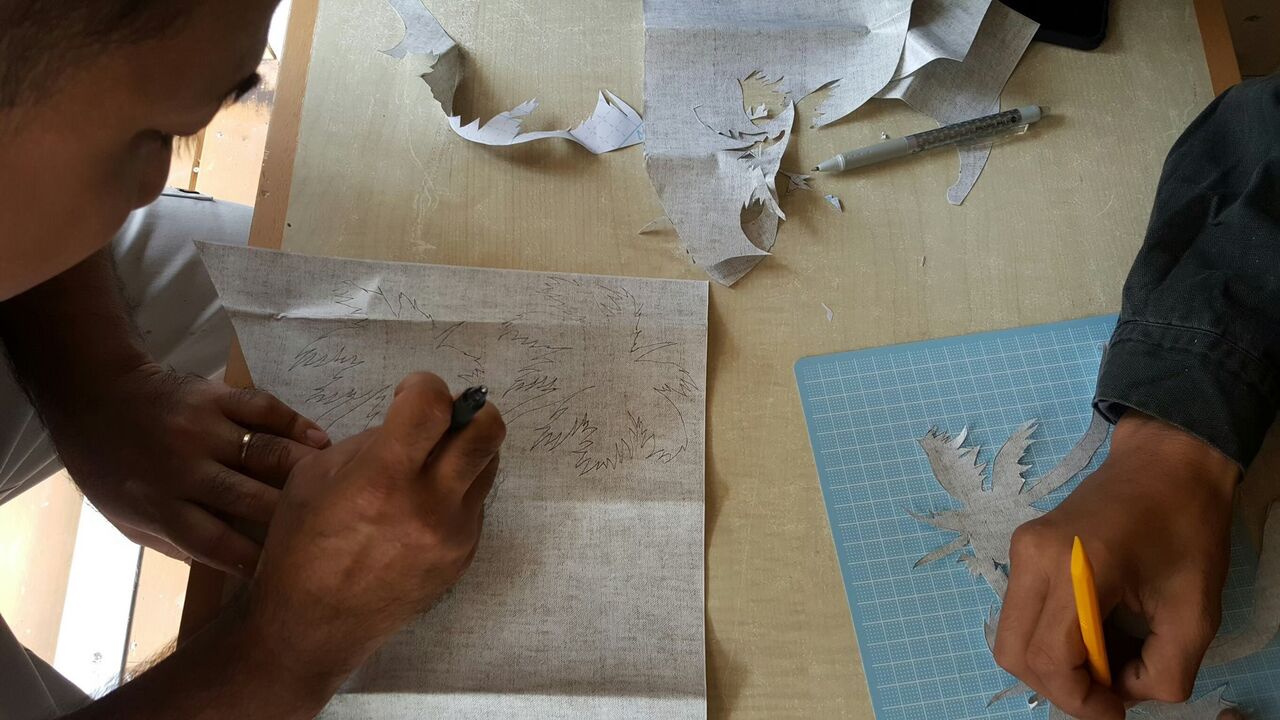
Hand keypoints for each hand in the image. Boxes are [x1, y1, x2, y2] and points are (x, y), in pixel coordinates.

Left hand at [54, 362, 330, 576]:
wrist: (92, 397)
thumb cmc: (109, 467)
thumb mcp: (125, 519)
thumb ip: (174, 542)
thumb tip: (231, 565)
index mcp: (161, 507)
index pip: (216, 542)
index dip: (255, 560)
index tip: (287, 573)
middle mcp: (185, 470)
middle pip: (252, 499)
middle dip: (293, 518)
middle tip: (328, 530)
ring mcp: (203, 430)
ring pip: (266, 454)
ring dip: (305, 470)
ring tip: (338, 483)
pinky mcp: (216, 397)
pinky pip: (264, 409)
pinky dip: (295, 424)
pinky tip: (321, 440)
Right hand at [244, 373, 504, 682]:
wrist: (311, 627)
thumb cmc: (300, 546)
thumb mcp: (315, 476)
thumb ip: (370, 442)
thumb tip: (408, 425)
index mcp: (384, 478)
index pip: (433, 405)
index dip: (425, 385)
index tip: (409, 393)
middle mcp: (430, 504)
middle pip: (488, 430)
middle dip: (470, 409)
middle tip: (442, 417)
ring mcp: (454, 534)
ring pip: (487, 466)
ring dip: (464, 450)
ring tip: (431, 462)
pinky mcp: (464, 556)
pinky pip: (475, 504)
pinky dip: (455, 491)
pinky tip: (421, 505)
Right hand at [995, 411, 1238, 718]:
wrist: (1167, 461)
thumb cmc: (1187, 527)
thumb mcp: (1197, 611)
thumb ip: (1165, 672)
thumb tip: (1126, 692)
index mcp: (1075, 567)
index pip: (1050, 659)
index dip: (1080, 701)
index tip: (1117, 710)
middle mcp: (1032, 557)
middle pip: (1015, 654)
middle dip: (1059, 688)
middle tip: (1107, 691)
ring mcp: (1021, 550)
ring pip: (1010, 638)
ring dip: (1052, 666)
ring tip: (1103, 661)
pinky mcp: (1023, 549)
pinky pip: (1021, 615)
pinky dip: (1051, 640)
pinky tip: (1093, 634)